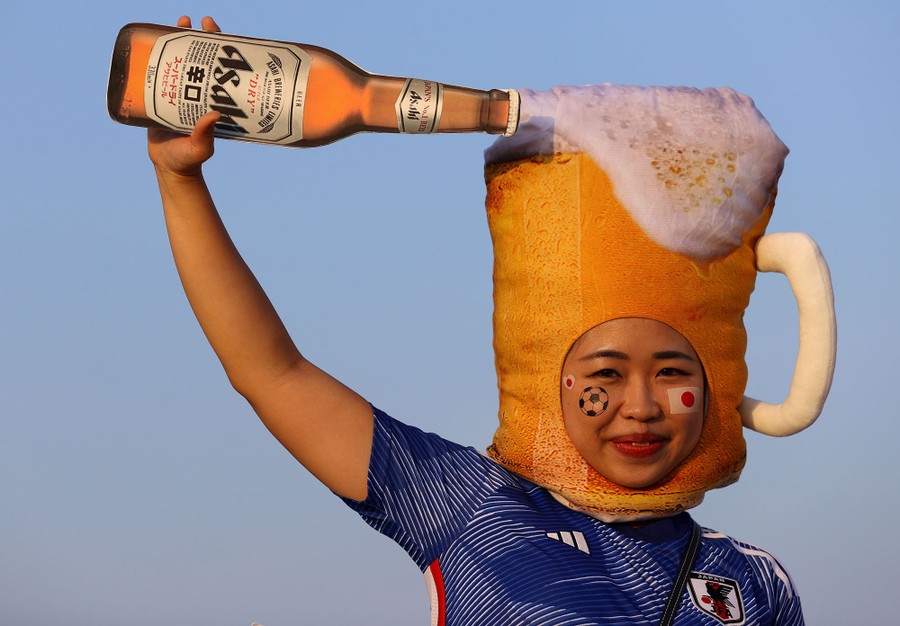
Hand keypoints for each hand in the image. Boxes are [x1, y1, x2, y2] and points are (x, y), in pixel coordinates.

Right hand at [147, 16, 221, 176]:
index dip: (220, 50)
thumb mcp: (200, 148)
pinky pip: (161, 72)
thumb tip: (215, 116)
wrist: (169, 166)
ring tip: (180, 22)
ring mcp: (181, 92)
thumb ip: (205, 135)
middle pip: (201, 60)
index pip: (219, 70)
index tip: (216, 31)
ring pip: (181, 61)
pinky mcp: (162, 95)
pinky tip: (154, 42)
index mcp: (212, 101)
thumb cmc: (189, 159)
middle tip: (197, 22)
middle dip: (200, 38)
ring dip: (179, 40)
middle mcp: (199, 93)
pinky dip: (159, 56)